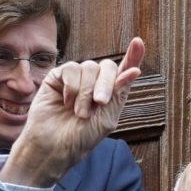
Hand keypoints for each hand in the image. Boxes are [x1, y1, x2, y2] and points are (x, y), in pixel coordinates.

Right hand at [0, 38, 145, 188]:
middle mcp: (93, 83)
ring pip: (89, 67)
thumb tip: (135, 69)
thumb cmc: (80, 138)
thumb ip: (120, 92)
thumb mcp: (107, 117)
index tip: (138, 42)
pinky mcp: (57, 77)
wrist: (53, 147)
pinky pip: (71, 69)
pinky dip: (72, 87)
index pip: (123, 70)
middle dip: (106, 84)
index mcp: (109, 94)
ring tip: (79, 113)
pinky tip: (65, 103)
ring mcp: (75, 79)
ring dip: (86, 92)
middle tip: (100, 103)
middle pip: (108, 66)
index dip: (132, 56)